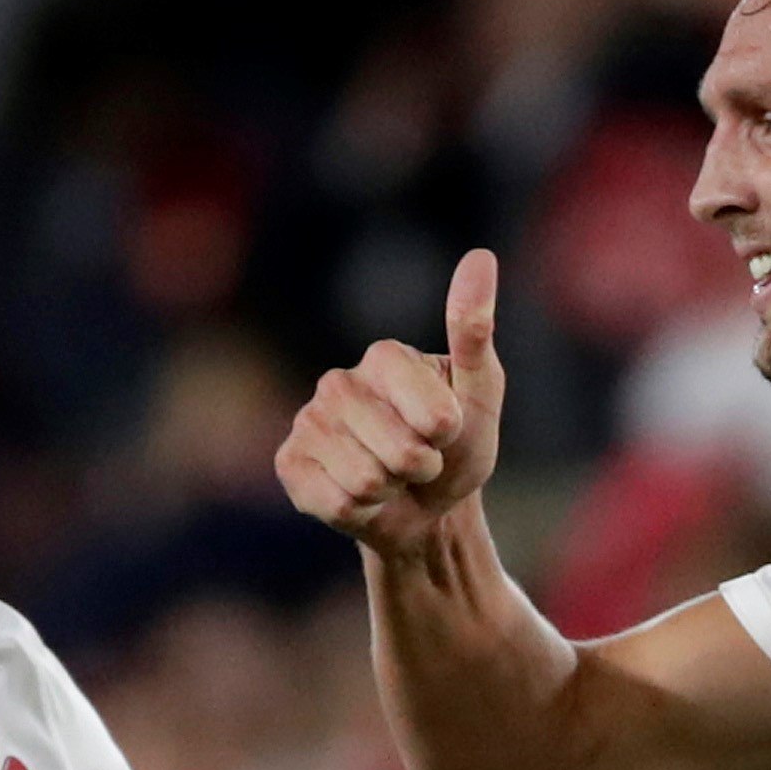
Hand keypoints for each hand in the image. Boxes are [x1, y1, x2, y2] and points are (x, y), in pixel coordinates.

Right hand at [276, 248, 506, 557]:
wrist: (424, 510)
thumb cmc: (456, 449)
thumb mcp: (479, 394)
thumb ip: (474, 331)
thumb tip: (480, 256)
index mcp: (385, 356)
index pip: (434, 415)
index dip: (448, 435)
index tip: (447, 430)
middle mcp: (337, 382)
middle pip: (399, 452)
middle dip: (421, 469)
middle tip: (419, 462)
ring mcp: (308, 423)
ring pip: (367, 481)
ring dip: (392, 493)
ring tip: (392, 480)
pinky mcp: (290, 465)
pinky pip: (337, 503)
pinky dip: (362, 513)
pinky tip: (361, 498)